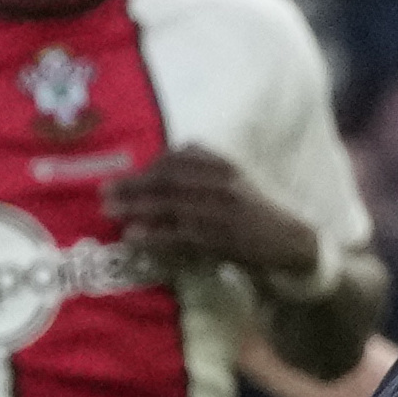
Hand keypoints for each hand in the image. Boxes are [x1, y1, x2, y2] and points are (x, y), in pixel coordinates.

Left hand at [114, 144, 326, 288]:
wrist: (292, 242)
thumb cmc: (258, 212)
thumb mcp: (237, 179)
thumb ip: (207, 165)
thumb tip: (171, 153)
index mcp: (225, 166)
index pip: (180, 157)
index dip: (149, 165)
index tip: (128, 174)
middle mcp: (222, 184)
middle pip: (168, 179)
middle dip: (133, 184)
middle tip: (105, 191)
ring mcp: (221, 212)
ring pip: (170, 206)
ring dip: (136, 208)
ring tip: (110, 211)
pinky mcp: (220, 239)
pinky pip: (179, 235)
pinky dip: (154, 235)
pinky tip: (134, 236)